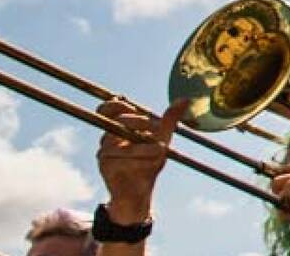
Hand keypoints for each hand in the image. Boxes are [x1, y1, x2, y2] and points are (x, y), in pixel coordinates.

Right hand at [96, 98, 186, 223]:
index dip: (115, 105)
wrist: (139, 189)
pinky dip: (142, 158)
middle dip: (139, 122)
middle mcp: (107, 139)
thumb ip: (169, 119)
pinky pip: (123, 159)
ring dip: (144, 145)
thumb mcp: (162, 137)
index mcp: (117, 128)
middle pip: (117, 121)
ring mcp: (104, 153)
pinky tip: (152, 160)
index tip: (130, 105)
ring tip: (160, 149)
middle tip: (156, 127)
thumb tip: (185, 99)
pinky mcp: (105, 167)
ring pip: (122, 141)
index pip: (106, 110)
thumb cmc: (149, 159)